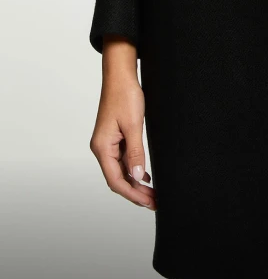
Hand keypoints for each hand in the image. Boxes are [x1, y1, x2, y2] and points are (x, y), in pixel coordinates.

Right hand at [90, 39, 155, 210]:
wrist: (121, 75)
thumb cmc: (124, 96)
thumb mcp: (133, 126)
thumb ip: (135, 153)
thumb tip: (137, 177)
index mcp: (102, 147)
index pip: (116, 180)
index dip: (132, 194)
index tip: (148, 202)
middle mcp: (102, 148)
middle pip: (117, 178)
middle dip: (136, 192)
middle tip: (154, 201)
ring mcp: (108, 143)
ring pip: (121, 170)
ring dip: (136, 182)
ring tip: (153, 192)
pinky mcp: (114, 138)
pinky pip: (123, 159)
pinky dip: (134, 169)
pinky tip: (145, 175)